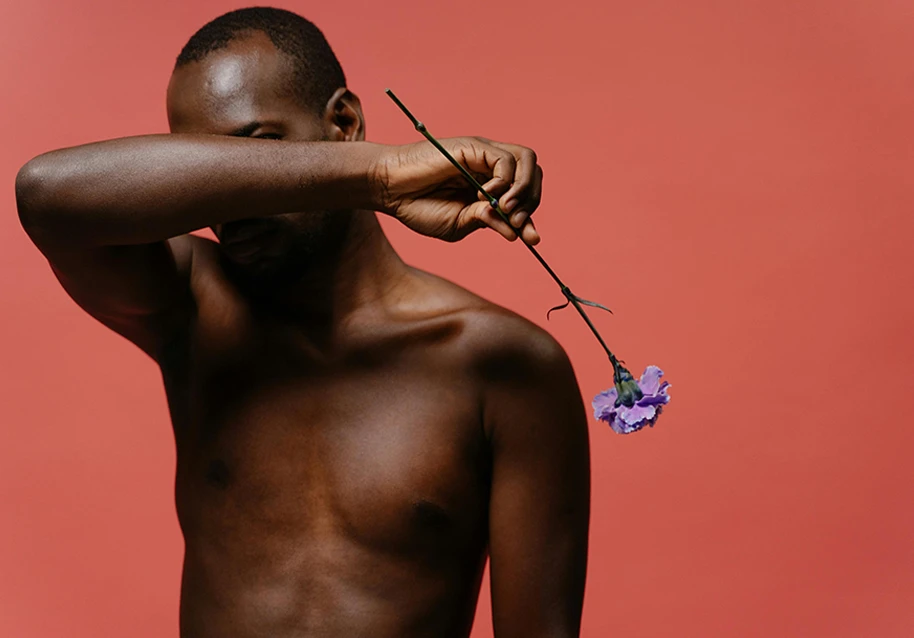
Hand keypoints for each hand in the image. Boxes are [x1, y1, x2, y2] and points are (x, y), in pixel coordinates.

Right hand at [371, 136, 542, 244]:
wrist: (391, 190)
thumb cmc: (418, 206)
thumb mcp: (459, 224)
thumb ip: (487, 223)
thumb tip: (516, 233)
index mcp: (491, 188)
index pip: (526, 197)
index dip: (532, 217)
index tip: (532, 238)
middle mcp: (492, 169)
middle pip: (534, 176)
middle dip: (531, 203)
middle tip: (516, 223)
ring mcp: (485, 156)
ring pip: (528, 161)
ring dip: (523, 189)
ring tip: (504, 208)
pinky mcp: (475, 147)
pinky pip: (506, 160)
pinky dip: (503, 182)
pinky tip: (482, 195)